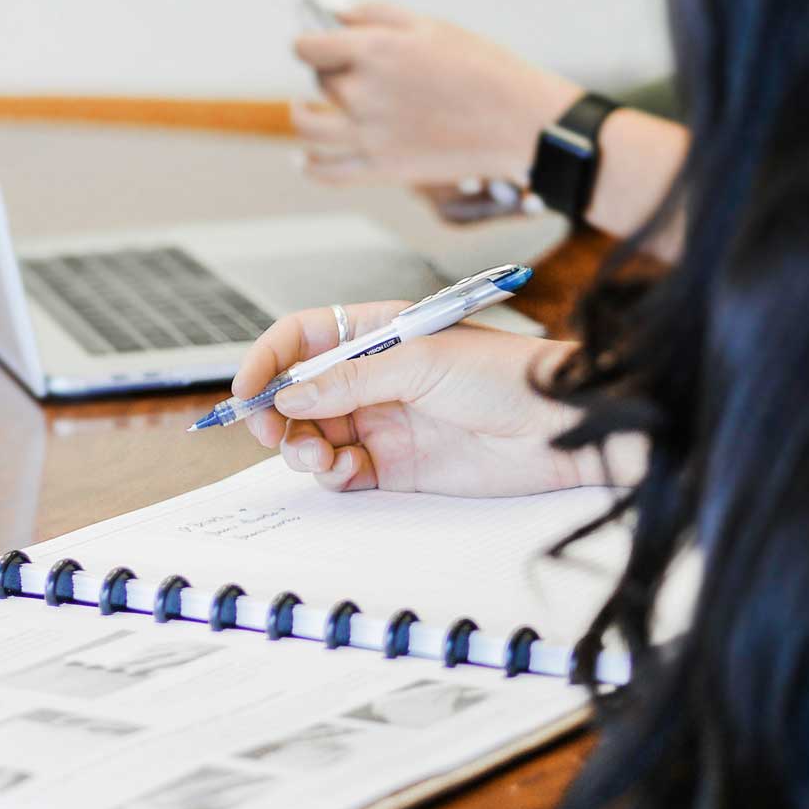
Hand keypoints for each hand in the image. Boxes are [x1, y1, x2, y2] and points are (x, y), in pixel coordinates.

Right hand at [233, 301, 608, 496]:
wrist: (562, 430)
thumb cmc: (507, 375)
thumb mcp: (420, 362)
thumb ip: (349, 381)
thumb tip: (289, 396)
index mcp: (375, 334)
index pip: (302, 339)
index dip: (268, 360)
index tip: (246, 390)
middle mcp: (371, 378)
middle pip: (297, 393)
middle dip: (276, 413)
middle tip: (271, 432)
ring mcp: (381, 422)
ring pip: (312, 435)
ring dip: (300, 447)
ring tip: (315, 455)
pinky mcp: (394, 466)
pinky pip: (341, 471)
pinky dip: (330, 474)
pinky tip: (344, 470)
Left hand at [290, 3, 582, 184]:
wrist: (518, 120)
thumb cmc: (481, 67)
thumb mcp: (429, 25)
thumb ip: (374, 15)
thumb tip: (332, 14)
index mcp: (373, 52)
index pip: (309, 47)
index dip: (310, 43)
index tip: (316, 44)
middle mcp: (362, 94)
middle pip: (321, 81)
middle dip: (330, 72)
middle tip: (353, 72)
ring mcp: (368, 135)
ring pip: (308, 128)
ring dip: (302, 116)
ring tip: (304, 109)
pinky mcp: (380, 169)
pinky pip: (326, 172)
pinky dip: (310, 166)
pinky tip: (305, 157)